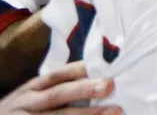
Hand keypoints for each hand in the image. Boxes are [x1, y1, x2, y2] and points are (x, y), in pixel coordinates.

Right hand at [0, 62, 120, 114]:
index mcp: (31, 89)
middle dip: (83, 90)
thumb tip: (97, 77)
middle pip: (56, 95)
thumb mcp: (33, 95)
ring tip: (113, 111)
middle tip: (109, 86)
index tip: (104, 67)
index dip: (79, 70)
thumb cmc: (22, 109)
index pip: (56, 76)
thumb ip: (58, 87)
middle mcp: (27, 103)